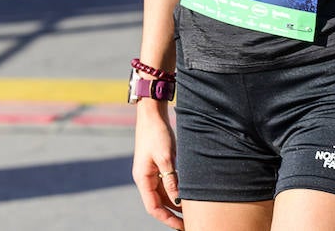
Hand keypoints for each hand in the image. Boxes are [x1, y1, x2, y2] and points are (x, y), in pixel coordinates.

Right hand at [133, 105, 183, 229]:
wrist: (152, 114)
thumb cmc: (156, 133)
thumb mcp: (165, 157)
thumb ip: (171, 180)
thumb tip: (178, 201)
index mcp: (142, 178)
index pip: (153, 207)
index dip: (166, 219)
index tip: (180, 226)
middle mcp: (145, 178)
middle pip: (158, 203)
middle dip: (172, 215)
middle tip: (189, 223)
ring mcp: (151, 172)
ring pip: (163, 195)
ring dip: (175, 204)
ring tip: (191, 213)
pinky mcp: (158, 166)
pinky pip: (166, 184)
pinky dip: (176, 192)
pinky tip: (187, 196)